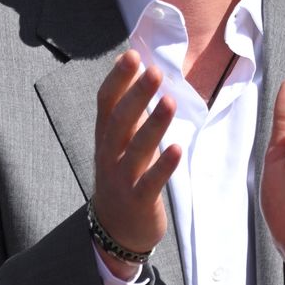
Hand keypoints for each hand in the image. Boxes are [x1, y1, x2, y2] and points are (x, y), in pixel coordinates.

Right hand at [91, 50, 182, 278]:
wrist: (114, 230)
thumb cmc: (122, 176)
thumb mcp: (117, 142)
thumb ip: (125, 109)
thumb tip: (131, 66)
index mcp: (106, 137)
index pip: (106, 102)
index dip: (118, 79)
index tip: (132, 54)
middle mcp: (109, 154)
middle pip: (120, 121)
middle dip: (136, 95)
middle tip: (154, 71)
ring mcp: (122, 178)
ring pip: (137, 149)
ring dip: (154, 125)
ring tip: (169, 102)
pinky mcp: (139, 200)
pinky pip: (151, 181)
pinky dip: (164, 166)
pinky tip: (178, 149)